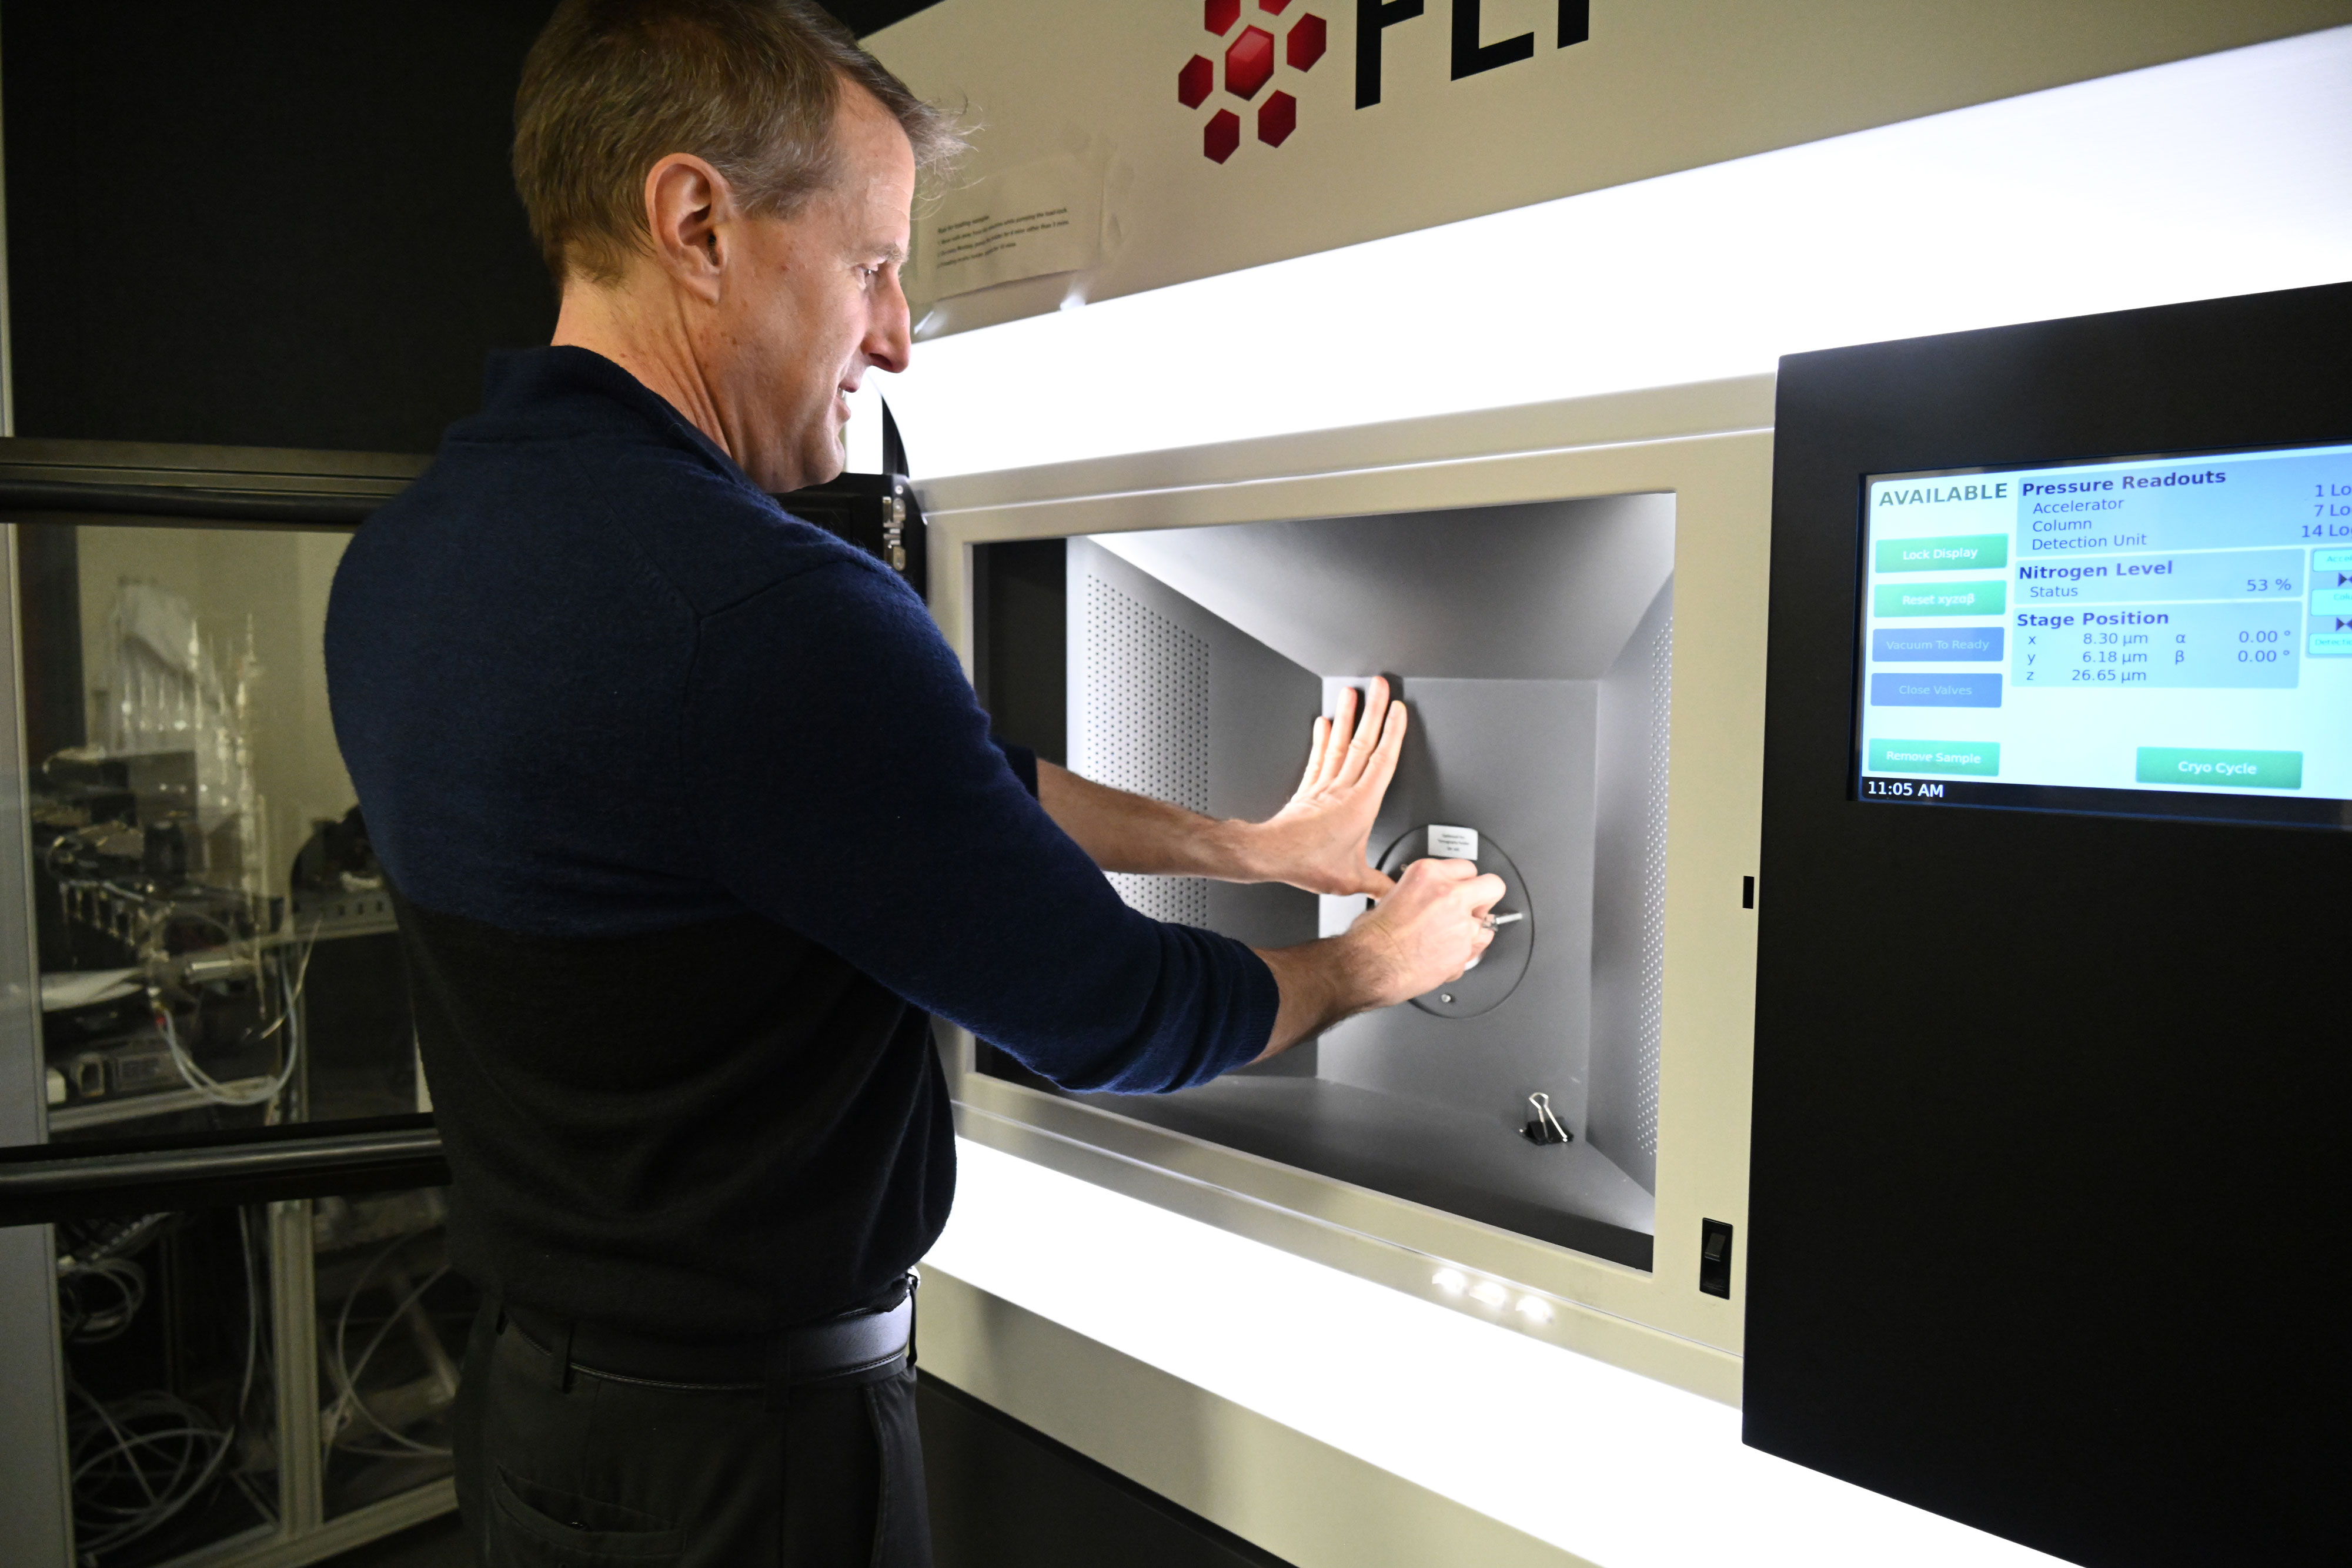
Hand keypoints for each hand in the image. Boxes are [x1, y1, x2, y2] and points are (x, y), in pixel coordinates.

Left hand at [1243, 678, 1407, 896]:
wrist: (1270, 855)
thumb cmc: (1306, 863)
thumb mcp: (1352, 880)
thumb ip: (1378, 884)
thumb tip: (1395, 892)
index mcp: (1361, 805)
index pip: (1383, 760)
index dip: (1393, 732)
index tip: (1399, 710)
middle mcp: (1342, 789)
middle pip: (1363, 742)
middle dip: (1374, 711)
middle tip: (1380, 685)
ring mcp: (1323, 787)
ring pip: (1341, 743)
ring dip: (1347, 716)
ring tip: (1352, 693)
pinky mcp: (1307, 790)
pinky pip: (1318, 757)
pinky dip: (1323, 739)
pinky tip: (1323, 724)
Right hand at [1250, 856, 1503, 1057]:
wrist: (1369, 966)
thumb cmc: (1371, 936)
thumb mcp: (1391, 895)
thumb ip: (1421, 890)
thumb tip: (1429, 894)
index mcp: (1428, 874)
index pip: (1466, 866)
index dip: (1462, 880)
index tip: (1459, 887)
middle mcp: (1449, 895)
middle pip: (1492, 885)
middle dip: (1484, 896)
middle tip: (1474, 905)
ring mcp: (1460, 924)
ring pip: (1489, 922)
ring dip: (1475, 928)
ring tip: (1455, 935)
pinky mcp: (1464, 951)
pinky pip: (1478, 949)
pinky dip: (1467, 952)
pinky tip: (1450, 952)